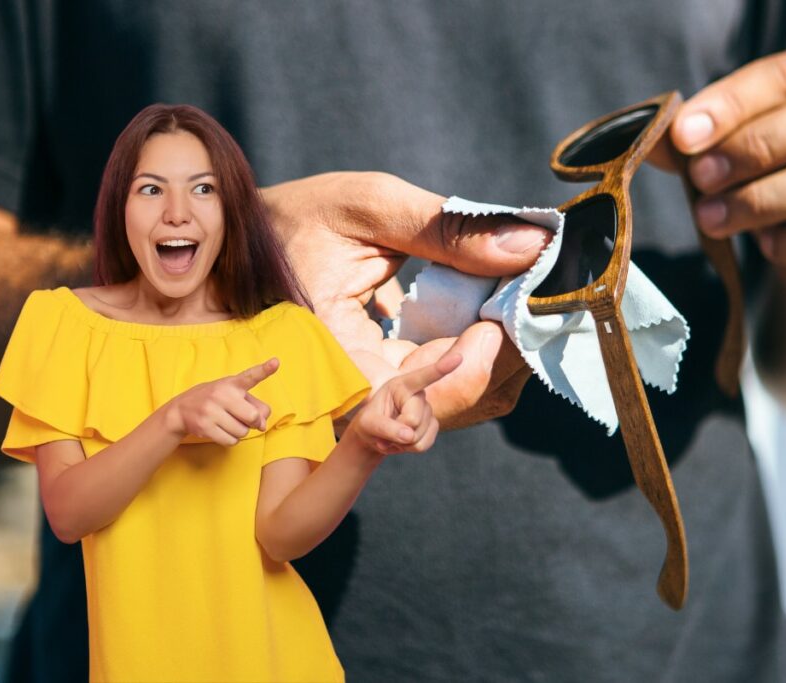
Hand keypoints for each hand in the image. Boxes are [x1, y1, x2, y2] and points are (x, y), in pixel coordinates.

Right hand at [165, 358, 277, 445]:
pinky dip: (231, 440)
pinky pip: (231, 441)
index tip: (276, 362)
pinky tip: (221, 430)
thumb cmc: (216, 401)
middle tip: (243, 418)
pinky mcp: (205, 426)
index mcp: (232, 383)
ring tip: (227, 422)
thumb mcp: (234, 395)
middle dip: (252, 422)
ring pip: (242, 432)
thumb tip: (262, 425)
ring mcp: (211, 410)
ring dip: (240, 431)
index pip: (250, 376)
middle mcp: (222, 394)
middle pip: (252, 417)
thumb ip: (256, 406)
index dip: (264, 369)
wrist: (181, 409)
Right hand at [262, 172, 549, 428]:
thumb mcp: (372, 206)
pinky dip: (469, 357)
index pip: (412, 393)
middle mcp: (345, 386)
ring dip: (488, 363)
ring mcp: (365, 386)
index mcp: (329, 353)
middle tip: (522, 305)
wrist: (255, 232)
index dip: (471, 366)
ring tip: (507, 307)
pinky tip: (485, 317)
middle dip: (495, 363)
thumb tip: (530, 245)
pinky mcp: (381, 375)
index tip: (504, 316)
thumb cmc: (299, 215)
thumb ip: (449, 229)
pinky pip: (435, 386)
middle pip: (439, 409)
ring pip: (445, 404)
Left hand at [346, 352, 462, 454]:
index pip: (423, 376)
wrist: (375, 435)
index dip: (441, 368)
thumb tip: (409, 435)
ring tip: (391, 436)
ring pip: (418, 436)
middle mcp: (418, 395)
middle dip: (397, 431)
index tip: (458, 357)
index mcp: (402, 385)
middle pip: (413, 419)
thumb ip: (386, 427)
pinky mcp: (432, 426)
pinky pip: (423, 445)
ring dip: (402, 443)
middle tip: (383, 432)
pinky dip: (409, 449)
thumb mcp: (368, 424)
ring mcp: (427, 410)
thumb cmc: (369, 423)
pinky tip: (401, 442)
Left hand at [670, 43, 785, 303]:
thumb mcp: (738, 148)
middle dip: (753, 148)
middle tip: (701, 178)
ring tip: (712, 218)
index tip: (685, 134)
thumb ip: (698, 140)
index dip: (734, 103)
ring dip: (762, 200)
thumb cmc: (776, 180)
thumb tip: (648, 140)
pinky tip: (766, 245)